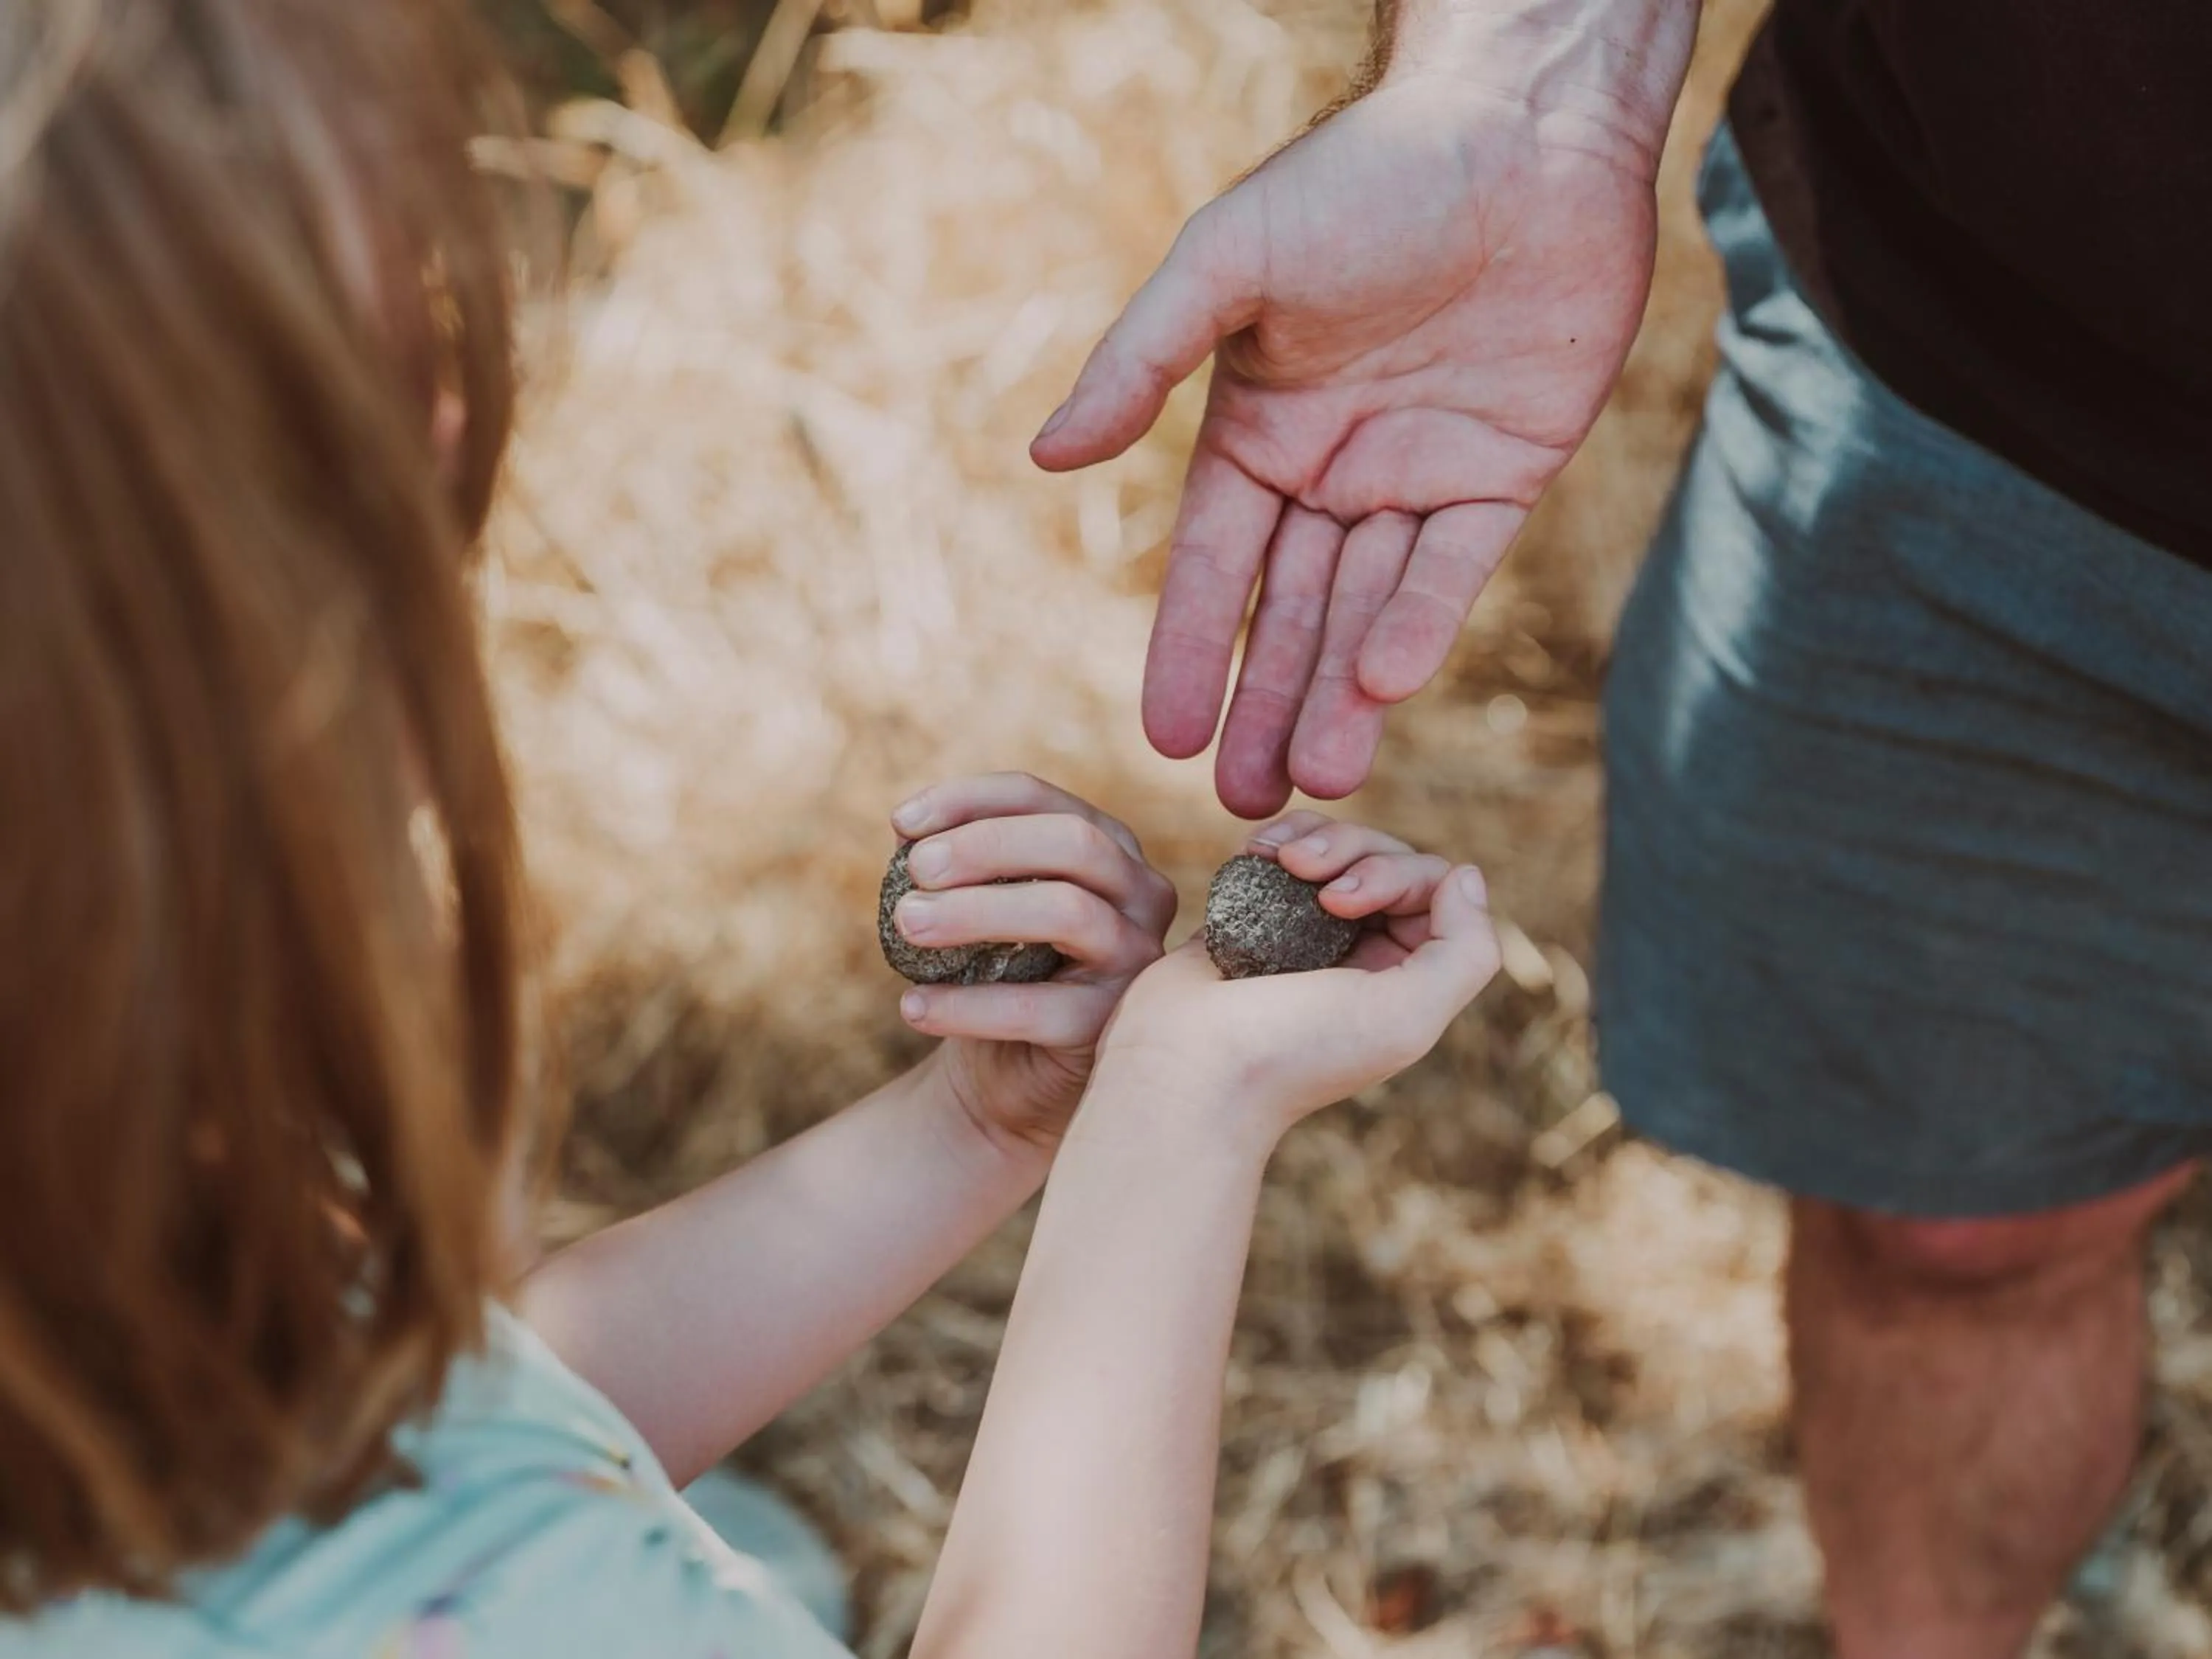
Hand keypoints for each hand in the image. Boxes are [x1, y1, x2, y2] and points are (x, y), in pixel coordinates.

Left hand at [889, 773, 1178, 1153]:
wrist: (1007, 1074)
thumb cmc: (993, 971)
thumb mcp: (980, 905)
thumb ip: (957, 865)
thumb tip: (910, 832)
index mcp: (1108, 847)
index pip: (1044, 799)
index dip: (971, 799)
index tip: (902, 822)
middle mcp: (1141, 894)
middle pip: (1074, 842)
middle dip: (986, 846)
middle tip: (915, 869)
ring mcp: (1137, 961)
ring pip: (1068, 912)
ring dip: (977, 911)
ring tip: (908, 924)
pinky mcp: (1113, 1026)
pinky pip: (1039, 1009)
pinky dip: (968, 1006)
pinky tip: (912, 1006)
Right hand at [1034, 74, 1666, 816]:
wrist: (1520, 129)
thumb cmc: (1363, 177)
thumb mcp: (1230, 265)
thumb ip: (1142, 361)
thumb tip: (1046, 456)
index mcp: (1260, 429)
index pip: (1214, 564)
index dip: (1190, 651)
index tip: (1165, 739)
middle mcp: (1334, 468)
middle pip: (1290, 610)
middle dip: (1265, 704)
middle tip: (1242, 801)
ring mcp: (1420, 477)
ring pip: (1370, 609)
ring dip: (1342, 694)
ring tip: (1318, 780)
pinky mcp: (1504, 476)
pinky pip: (1453, 569)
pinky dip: (1420, 624)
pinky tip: (1386, 685)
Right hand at [1093, 814, 1499, 1140]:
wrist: (1184, 1069)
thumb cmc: (1292, 1052)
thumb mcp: (1407, 1016)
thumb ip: (1465, 951)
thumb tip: (1467, 876)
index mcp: (1403, 980)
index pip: (1432, 890)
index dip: (1397, 873)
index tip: (1344, 901)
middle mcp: (1360, 955)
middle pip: (1385, 857)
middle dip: (1352, 849)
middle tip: (1307, 877)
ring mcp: (1304, 932)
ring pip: (1336, 849)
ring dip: (1314, 837)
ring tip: (1275, 856)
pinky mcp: (1252, 914)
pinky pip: (1282, 853)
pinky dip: (1277, 839)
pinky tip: (1254, 852)